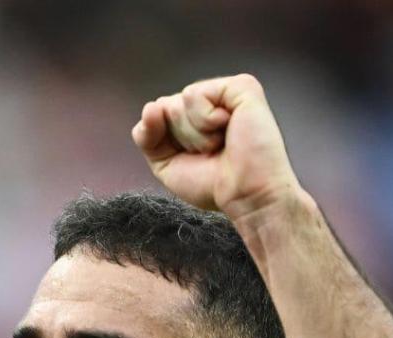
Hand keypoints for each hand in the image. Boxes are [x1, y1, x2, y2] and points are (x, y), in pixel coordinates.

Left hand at [131, 74, 302, 222]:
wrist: (244, 195)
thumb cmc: (215, 185)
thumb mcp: (166, 164)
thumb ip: (148, 136)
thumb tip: (151, 106)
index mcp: (196, 118)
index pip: (157, 114)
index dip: (163, 140)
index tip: (193, 158)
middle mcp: (211, 102)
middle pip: (165, 107)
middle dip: (181, 138)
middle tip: (212, 151)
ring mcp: (226, 93)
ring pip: (179, 101)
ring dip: (194, 133)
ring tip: (221, 143)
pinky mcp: (240, 86)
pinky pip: (195, 94)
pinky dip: (205, 120)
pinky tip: (228, 129)